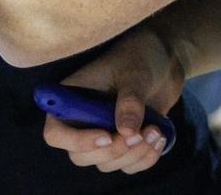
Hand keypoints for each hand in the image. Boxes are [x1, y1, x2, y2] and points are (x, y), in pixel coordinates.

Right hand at [40, 26, 184, 173]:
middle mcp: (82, 120)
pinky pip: (128, 165)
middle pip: (80, 156)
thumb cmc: (141, 56)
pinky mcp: (124, 142)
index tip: (107, 135)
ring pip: (106, 164)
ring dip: (133, 155)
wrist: (165, 59)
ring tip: (156, 131)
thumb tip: (125, 132)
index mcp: (72, 98)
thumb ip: (129, 101)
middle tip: (139, 134)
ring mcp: (103, 133)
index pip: (55, 132)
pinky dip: (145, 159)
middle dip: (112, 152)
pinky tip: (160, 138)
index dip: (76, 141)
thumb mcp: (135, 73)